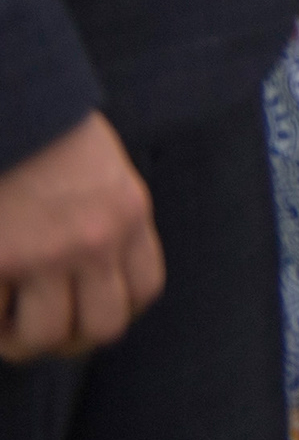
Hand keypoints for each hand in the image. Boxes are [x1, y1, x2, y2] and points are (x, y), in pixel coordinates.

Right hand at [0, 114, 160, 362]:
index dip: (113, 309)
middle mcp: (98, 237)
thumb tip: (90, 282)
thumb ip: (105, 219)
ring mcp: (46, 252)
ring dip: (17, 339)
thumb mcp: (98, 172)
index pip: (144, 289)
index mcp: (128, 212)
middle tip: (34, 329)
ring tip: (1, 321)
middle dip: (66, 338)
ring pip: (44, 335)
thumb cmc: (42, 132)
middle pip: (101, 326)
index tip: (83, 312)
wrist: (10, 100)